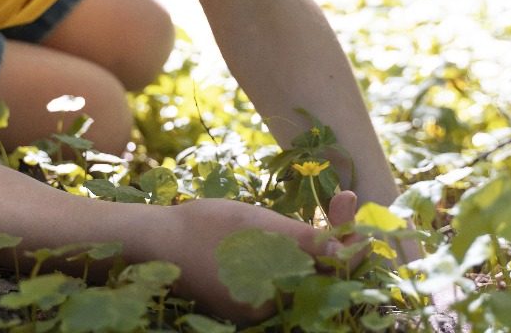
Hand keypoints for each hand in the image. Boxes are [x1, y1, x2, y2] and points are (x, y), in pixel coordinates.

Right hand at [165, 193, 358, 321]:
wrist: (156, 239)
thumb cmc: (206, 229)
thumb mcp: (260, 227)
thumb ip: (307, 242)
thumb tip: (348, 248)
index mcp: (275, 298)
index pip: (328, 272)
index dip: (349, 242)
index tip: (353, 205)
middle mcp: (270, 309)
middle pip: (319, 276)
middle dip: (336, 240)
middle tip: (343, 202)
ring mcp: (258, 305)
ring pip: (302, 274)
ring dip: (316, 243)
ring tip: (326, 210)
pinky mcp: (248, 297)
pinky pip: (283, 275)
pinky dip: (293, 251)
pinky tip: (291, 229)